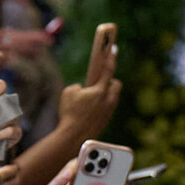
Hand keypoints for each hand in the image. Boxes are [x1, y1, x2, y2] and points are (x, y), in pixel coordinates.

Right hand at [57, 24, 120, 144]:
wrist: (73, 137)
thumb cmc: (69, 113)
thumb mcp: (68, 92)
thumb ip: (78, 87)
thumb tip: (83, 90)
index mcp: (101, 91)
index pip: (108, 69)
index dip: (110, 57)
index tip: (113, 48)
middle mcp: (108, 101)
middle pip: (116, 84)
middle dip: (110, 80)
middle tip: (100, 80)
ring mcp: (109, 111)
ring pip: (113, 97)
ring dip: (106, 93)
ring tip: (93, 94)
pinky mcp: (106, 120)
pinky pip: (107, 108)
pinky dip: (101, 105)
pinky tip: (90, 107)